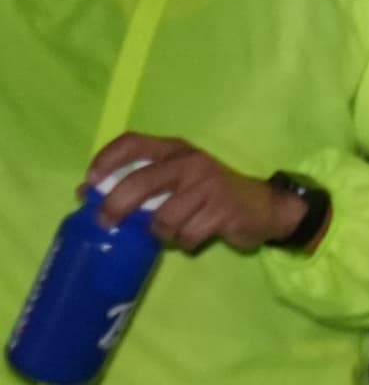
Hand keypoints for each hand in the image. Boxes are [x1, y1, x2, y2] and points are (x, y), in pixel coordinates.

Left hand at [86, 135, 309, 254]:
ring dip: (162, 233)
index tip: (90, 182)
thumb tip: (89, 194)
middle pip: (140, 182)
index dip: (106, 160)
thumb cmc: (210, 194)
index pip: (134, 142)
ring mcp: (208, 185)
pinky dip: (185, 242)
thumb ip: (141, 182)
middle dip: (117, 206)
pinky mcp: (223, 209)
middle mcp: (190, 162)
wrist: (264, 206)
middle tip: (107, 223)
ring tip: (171, 233)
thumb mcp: (178, 179)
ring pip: (164, 218)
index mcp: (176, 149)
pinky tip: (193, 236)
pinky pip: (187, 234)